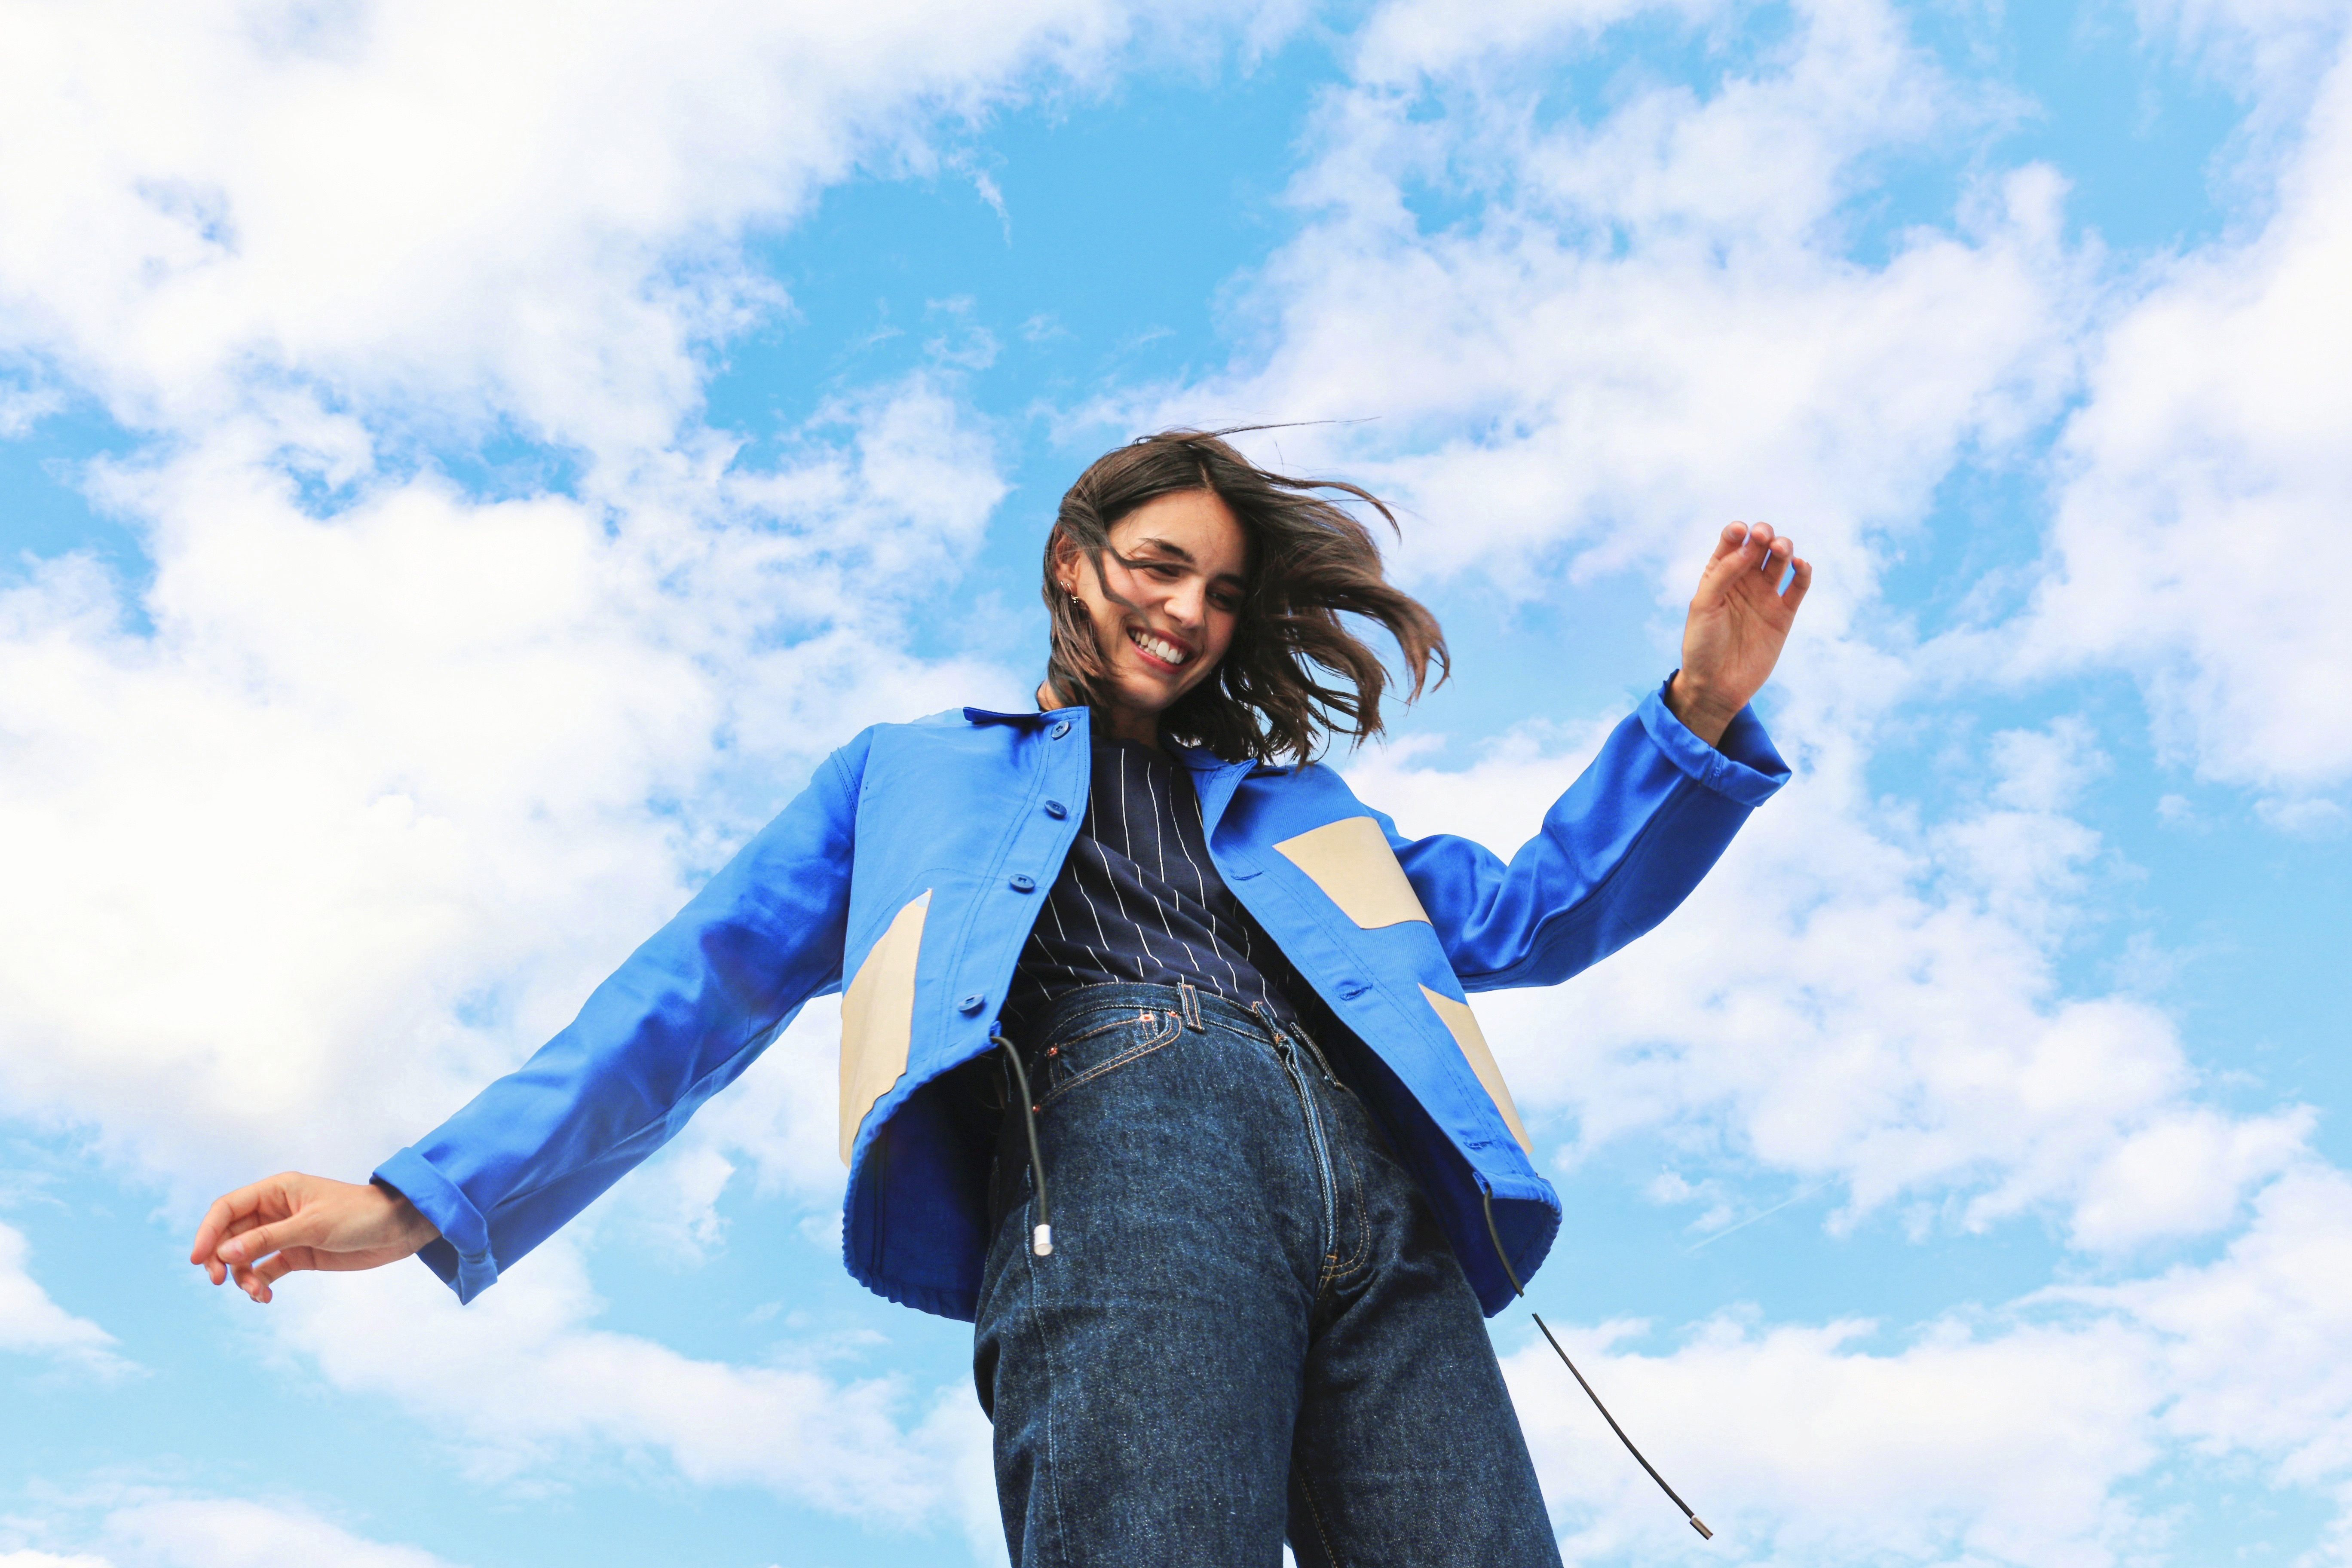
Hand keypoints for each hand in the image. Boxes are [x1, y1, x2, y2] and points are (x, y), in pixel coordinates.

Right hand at [188, 1172, 439, 1303]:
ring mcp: (285, 1233)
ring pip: (245, 1257)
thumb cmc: (360, 1215)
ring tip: (257, 1293)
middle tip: (219, 1281)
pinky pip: (265, 1270)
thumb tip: (223, 1253)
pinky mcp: (297, 1254)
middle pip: (230, 1235)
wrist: (399, 1230)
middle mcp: (275, 1210)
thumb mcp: (312, 1226)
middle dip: (221, 1259)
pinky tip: (265, 1298)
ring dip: (242, 1277)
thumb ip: (268, 1240)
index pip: (227, 1208)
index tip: (197, 1259)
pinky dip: (260, 1284)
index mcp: (276, 1190)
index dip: (207, 1231)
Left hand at [1665, 522, 1811, 746]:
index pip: (1731, 543)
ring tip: (1780, 549)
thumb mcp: (1703, 605)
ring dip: (1783, 548)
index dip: (1737, 532)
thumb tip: (1750, 548)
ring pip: (1779, 562)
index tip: (1740, 531)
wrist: (1715, 685)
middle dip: (1763, 535)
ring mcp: (1764, 597)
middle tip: (1764, 536)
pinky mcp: (1783, 615)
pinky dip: (1803, 573)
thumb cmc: (1701, 645)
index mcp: (1718, 576)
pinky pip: (1798, 587)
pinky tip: (1801, 564)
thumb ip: (1724, 574)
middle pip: (1759, 547)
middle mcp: (1743, 582)